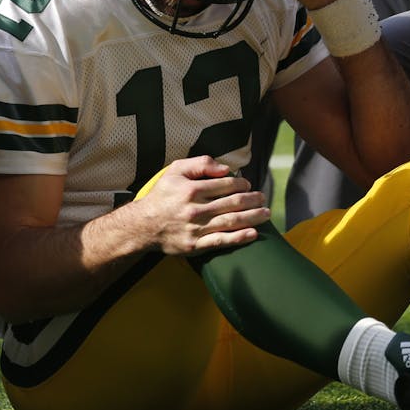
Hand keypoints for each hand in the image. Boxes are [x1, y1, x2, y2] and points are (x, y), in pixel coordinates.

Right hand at [135, 156, 268, 253]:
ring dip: (253, 217)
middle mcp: (195, 208)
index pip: (225, 185)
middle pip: (233, 203)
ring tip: (266, 213)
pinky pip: (221, 241)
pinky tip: (253, 233)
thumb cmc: (162, 196)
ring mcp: (196, 228)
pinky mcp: (195, 245)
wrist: (143, 225)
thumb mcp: (175, 171)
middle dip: (252, 200)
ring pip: (231, 221)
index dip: (242, 184)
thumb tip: (226, 169)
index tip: (248, 186)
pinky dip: (239, 238)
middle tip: (263, 199)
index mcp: (192, 189)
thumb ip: (200, 164)